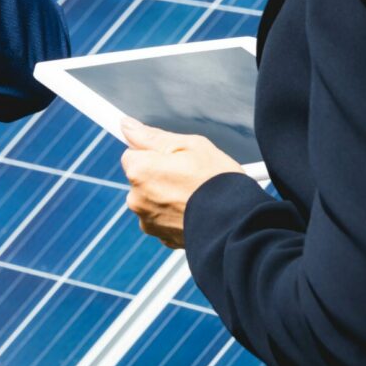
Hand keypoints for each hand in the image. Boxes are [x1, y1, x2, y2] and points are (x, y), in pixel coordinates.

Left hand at [120, 117, 243, 248]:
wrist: (238, 224)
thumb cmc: (217, 182)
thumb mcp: (191, 145)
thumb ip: (153, 136)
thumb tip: (127, 126)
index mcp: (141, 171)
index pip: (131, 153)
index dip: (151, 151)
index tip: (162, 154)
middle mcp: (137, 199)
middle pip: (140, 178)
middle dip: (158, 174)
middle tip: (187, 173)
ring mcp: (148, 222)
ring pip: (151, 200)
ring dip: (165, 196)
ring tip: (194, 194)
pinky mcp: (162, 239)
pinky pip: (163, 219)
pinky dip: (174, 214)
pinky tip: (195, 210)